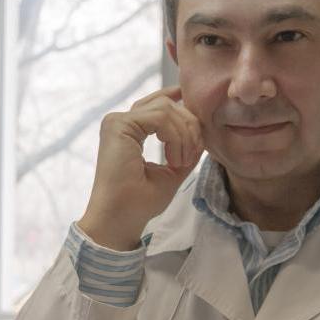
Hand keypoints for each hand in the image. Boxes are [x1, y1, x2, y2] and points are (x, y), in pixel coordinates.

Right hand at [78, 86, 203, 250]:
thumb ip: (185, 149)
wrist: (121, 218)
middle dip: (189, 126)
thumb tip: (202, 133)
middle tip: (192, 154)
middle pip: (166, 104)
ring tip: (180, 163)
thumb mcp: (172, 170)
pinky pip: (160, 118)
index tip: (197, 113)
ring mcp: (117, 121)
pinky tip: (173, 159)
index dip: (178, 102)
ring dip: (183, 136)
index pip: (157, 105)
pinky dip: (175, 137)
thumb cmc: (141, 201)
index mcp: (129, 130)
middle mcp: (120, 122)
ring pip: (165, 109)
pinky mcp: (119, 125)